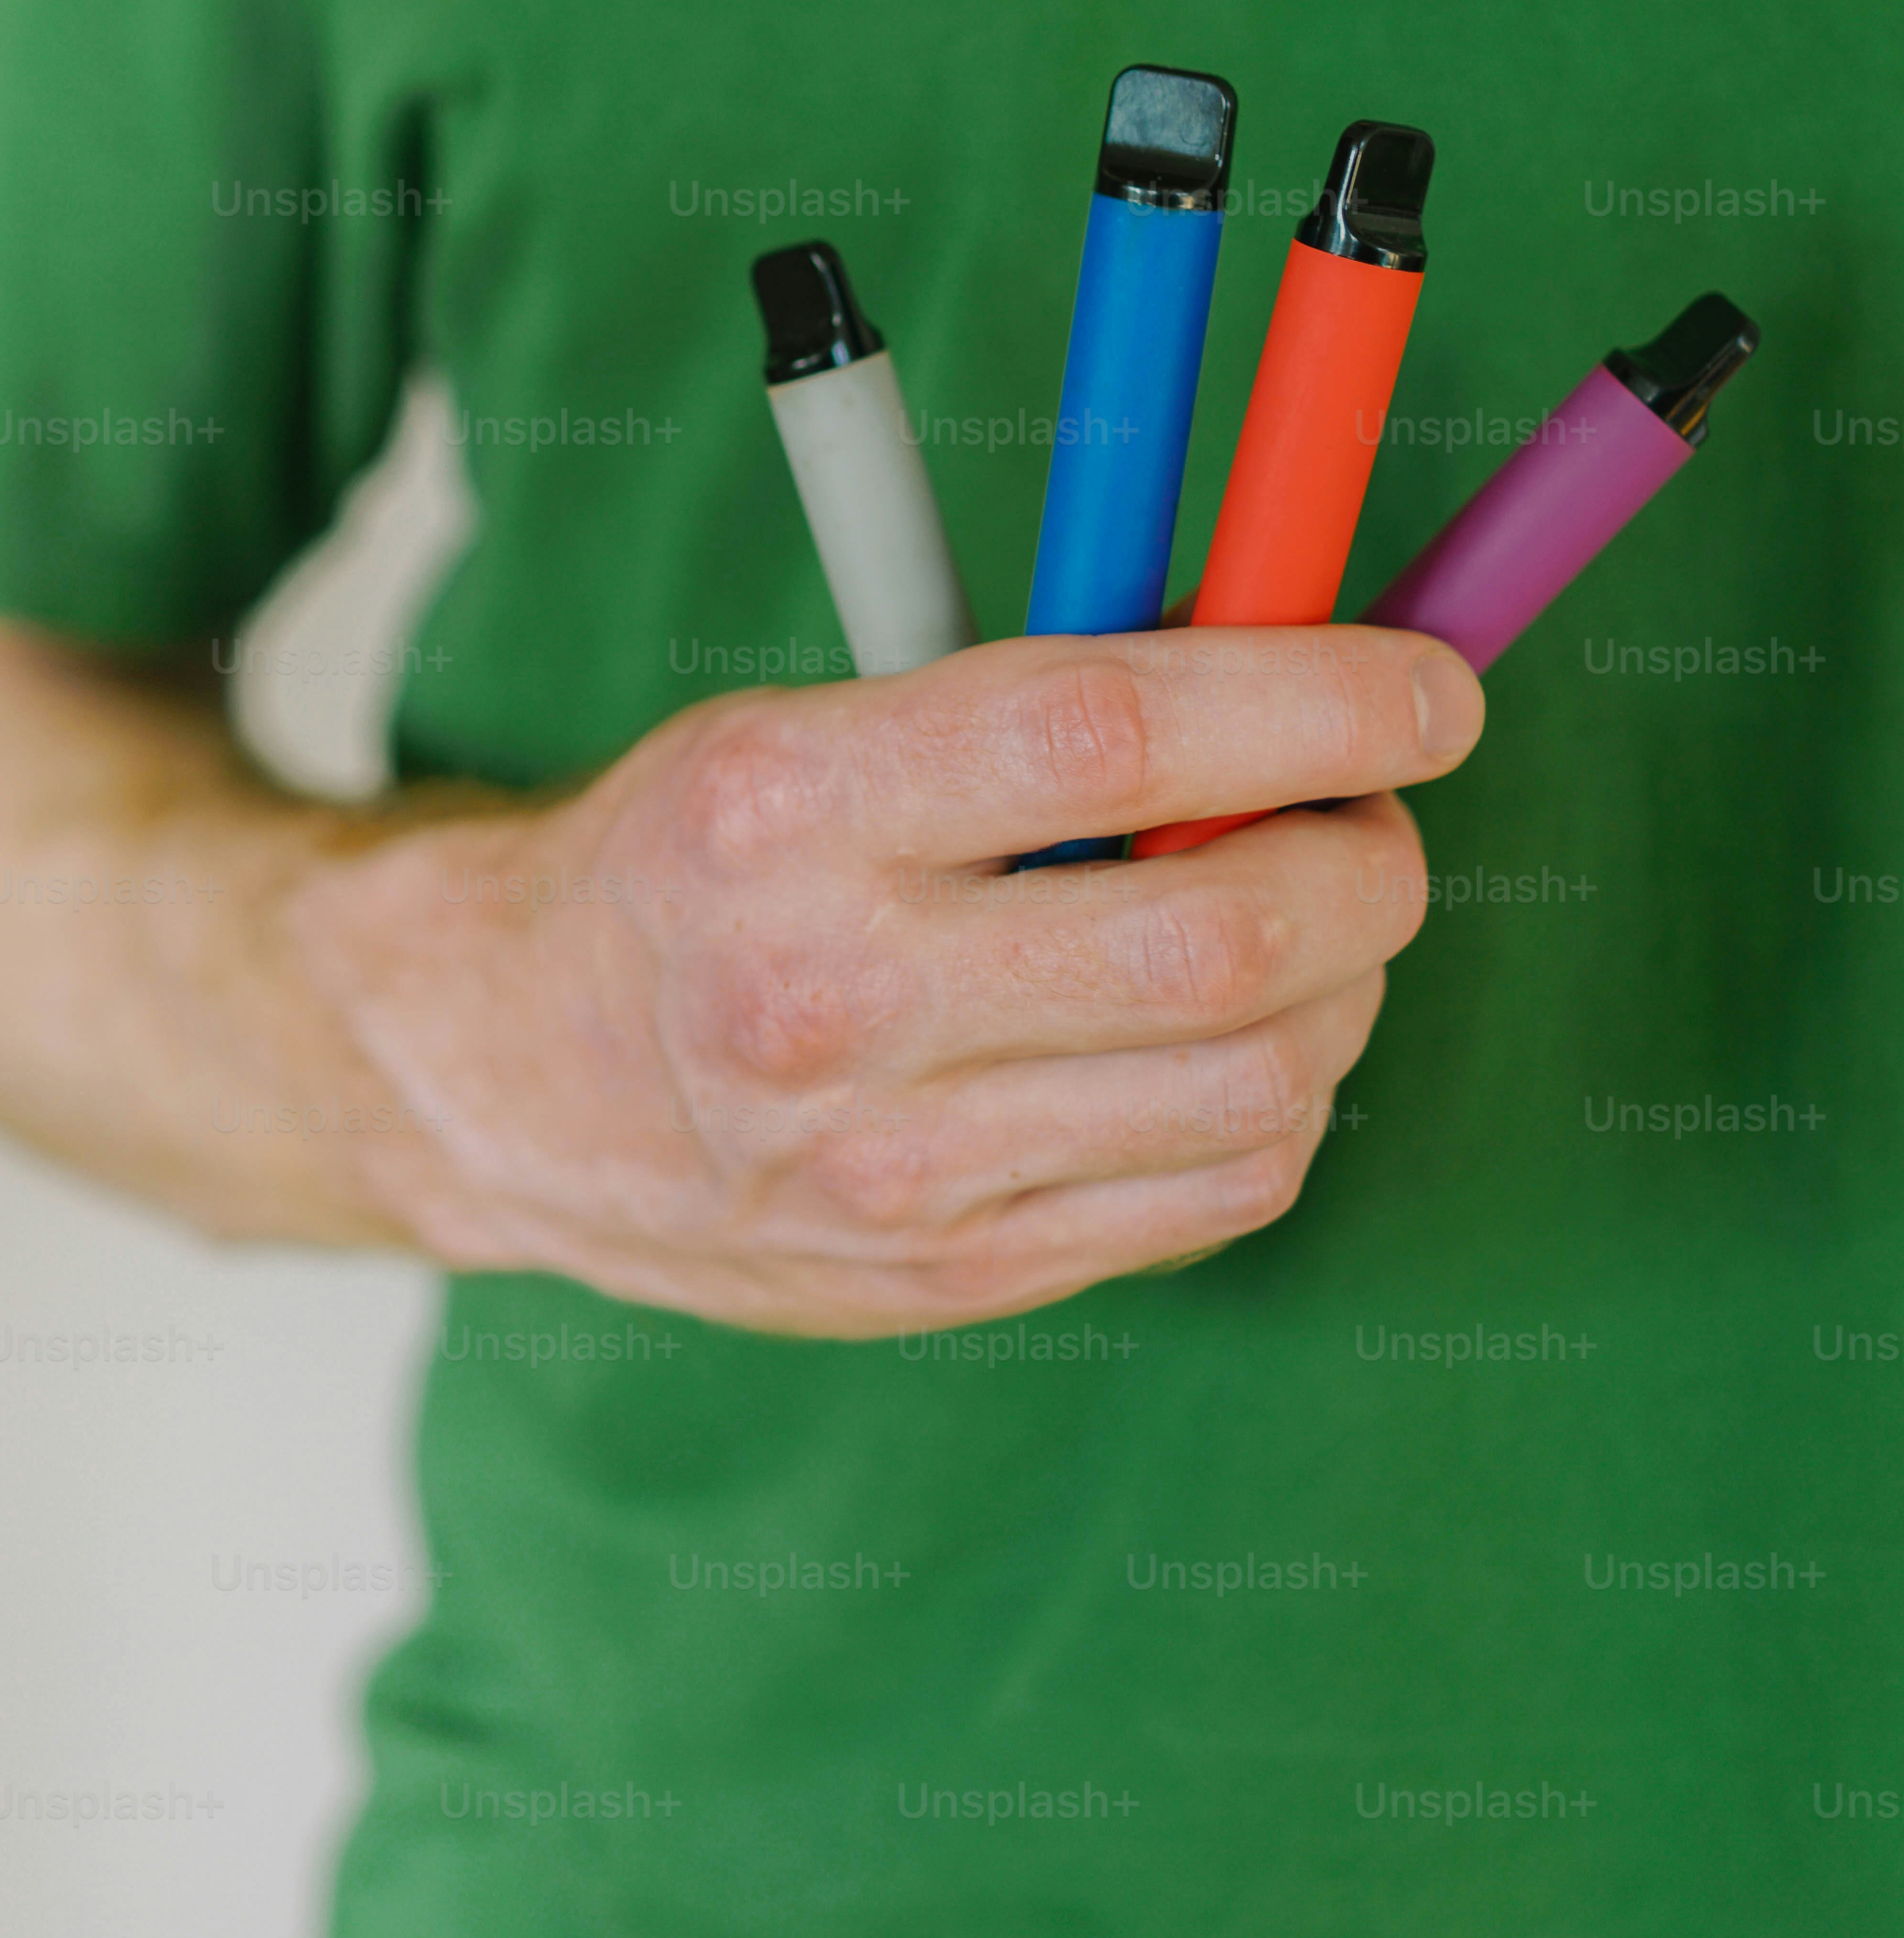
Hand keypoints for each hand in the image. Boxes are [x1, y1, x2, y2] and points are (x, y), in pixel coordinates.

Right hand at [288, 627, 1483, 1336]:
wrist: (506, 1071)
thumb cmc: (690, 861)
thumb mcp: (809, 723)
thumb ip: (1039, 707)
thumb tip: (1300, 665)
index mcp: (787, 807)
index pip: (1112, 731)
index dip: (1316, 702)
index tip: (1431, 692)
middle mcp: (832, 995)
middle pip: (1218, 937)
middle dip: (1368, 863)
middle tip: (1377, 818)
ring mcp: (889, 1164)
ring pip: (1255, 1084)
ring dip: (1348, 988)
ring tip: (1311, 927)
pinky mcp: (944, 1272)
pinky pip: (1217, 1193)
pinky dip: (1285, 1099)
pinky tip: (1240, 1037)